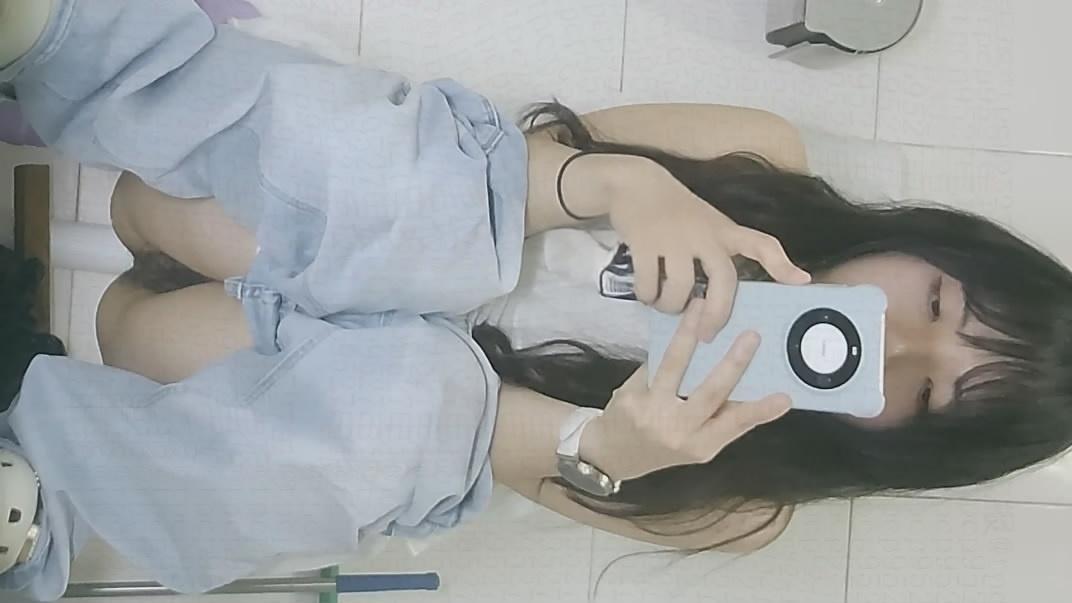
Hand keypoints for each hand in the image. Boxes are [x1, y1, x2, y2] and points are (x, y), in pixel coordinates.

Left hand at [579, 302, 791, 482]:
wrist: (611, 455)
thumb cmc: (663, 446)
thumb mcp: (695, 444)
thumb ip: (717, 419)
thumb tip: (747, 382)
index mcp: (699, 446)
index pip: (734, 426)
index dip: (760, 412)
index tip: (784, 397)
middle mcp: (677, 431)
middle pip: (710, 393)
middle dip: (733, 362)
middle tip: (753, 335)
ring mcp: (651, 412)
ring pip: (676, 366)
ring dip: (690, 332)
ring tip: (701, 307)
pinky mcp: (631, 395)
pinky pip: (655, 363)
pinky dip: (669, 343)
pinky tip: (683, 320)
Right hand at [606, 158, 809, 339]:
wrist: (636, 183)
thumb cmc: (676, 211)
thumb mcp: (707, 225)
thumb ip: (720, 252)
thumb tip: (728, 292)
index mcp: (724, 231)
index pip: (761, 244)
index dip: (782, 264)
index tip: (801, 282)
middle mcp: (704, 234)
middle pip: (722, 280)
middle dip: (716, 314)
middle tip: (706, 336)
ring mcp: (674, 237)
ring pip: (681, 289)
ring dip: (671, 306)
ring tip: (665, 306)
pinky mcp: (645, 241)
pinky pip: (649, 283)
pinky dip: (647, 296)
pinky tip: (646, 295)